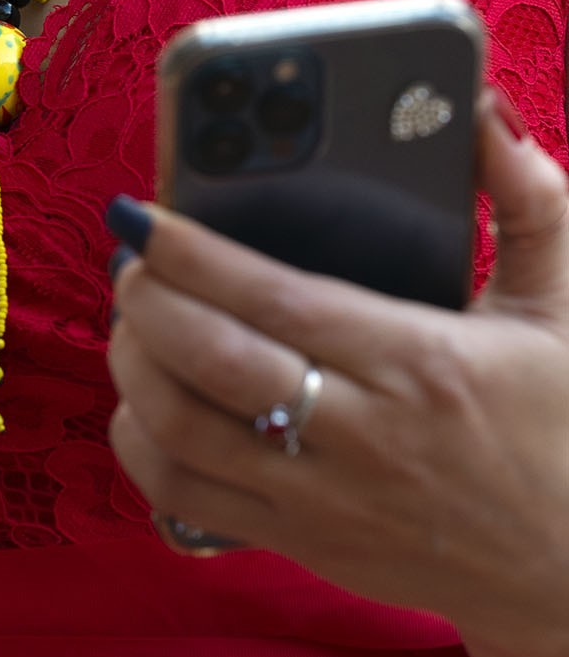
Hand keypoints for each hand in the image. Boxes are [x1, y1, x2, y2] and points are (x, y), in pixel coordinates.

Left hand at [107, 90, 568, 654]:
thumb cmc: (559, 426)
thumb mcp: (562, 306)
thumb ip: (529, 200)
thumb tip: (486, 112)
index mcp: (421, 361)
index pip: (278, 301)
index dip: (195, 256)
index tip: (144, 218)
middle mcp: (364, 434)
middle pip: (214, 364)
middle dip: (148, 304)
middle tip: (130, 263)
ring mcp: (324, 499)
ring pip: (184, 434)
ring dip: (134, 369)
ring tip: (133, 323)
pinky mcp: (302, 544)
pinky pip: (186, 499)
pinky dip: (141, 446)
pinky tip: (143, 403)